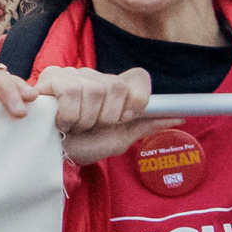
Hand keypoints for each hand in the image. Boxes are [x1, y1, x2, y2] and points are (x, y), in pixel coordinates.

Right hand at [29, 63, 156, 162]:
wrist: (54, 156)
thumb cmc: (84, 146)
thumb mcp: (118, 138)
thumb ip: (145, 125)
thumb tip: (180, 116)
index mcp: (113, 88)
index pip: (138, 77)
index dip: (137, 98)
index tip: (125, 118)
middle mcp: (94, 76)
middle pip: (115, 86)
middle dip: (106, 116)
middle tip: (91, 126)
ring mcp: (72, 74)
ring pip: (94, 90)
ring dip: (84, 118)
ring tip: (73, 126)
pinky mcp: (51, 78)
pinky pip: (70, 91)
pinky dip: (68, 114)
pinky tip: (59, 121)